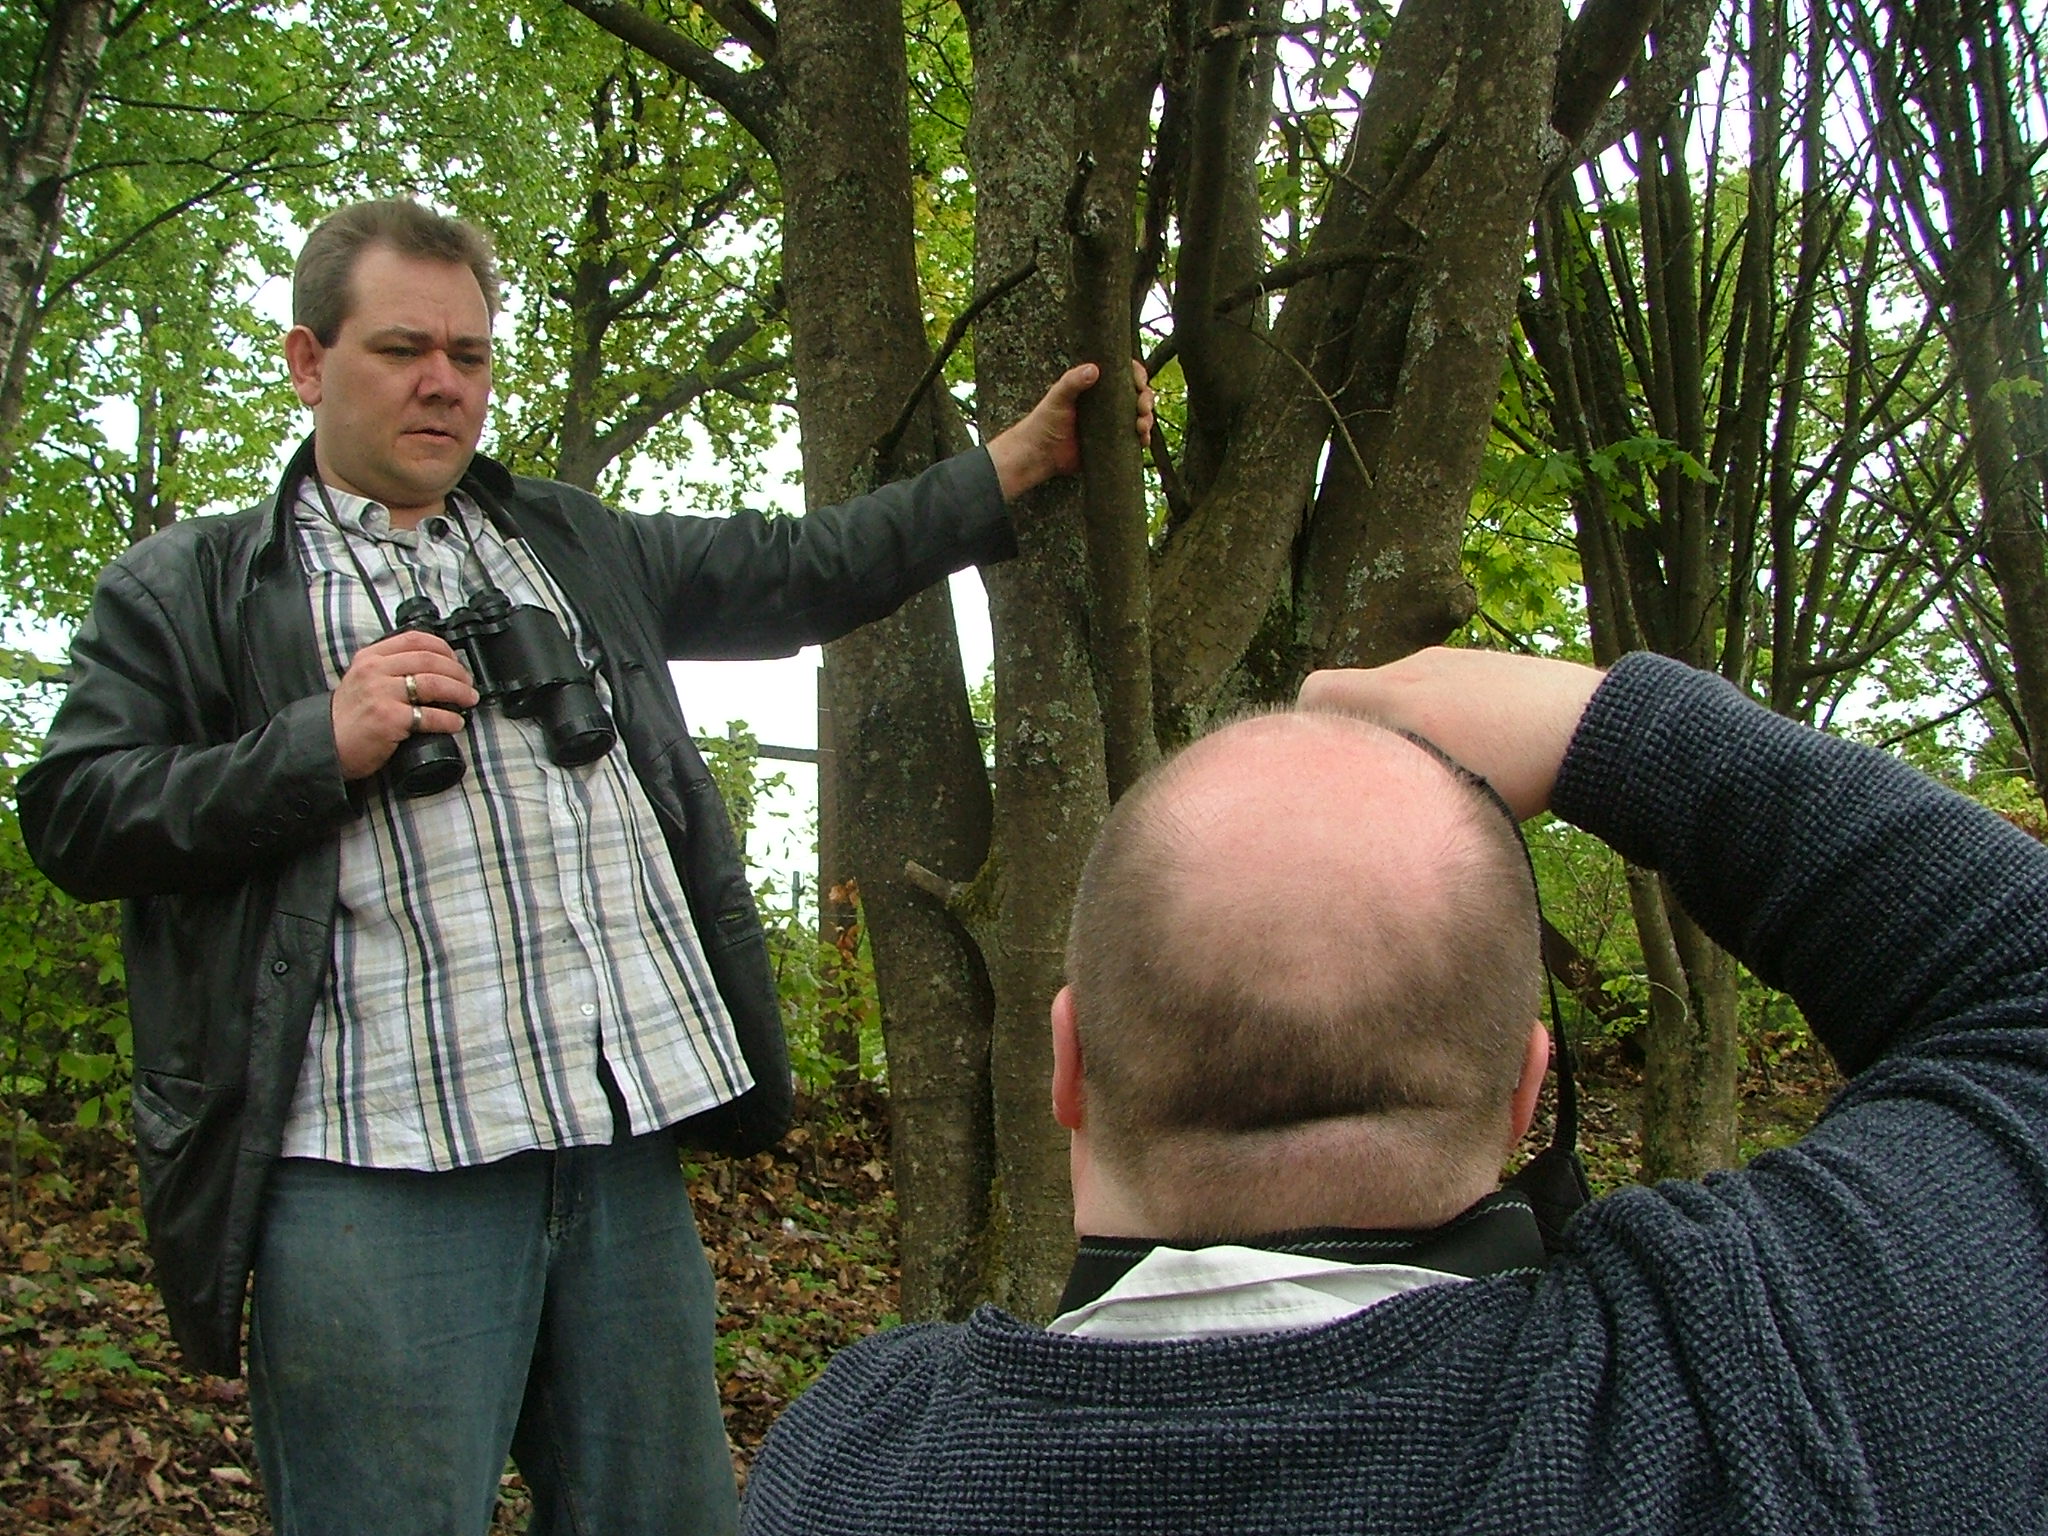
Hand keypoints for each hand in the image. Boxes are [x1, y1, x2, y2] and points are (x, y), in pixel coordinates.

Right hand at [330, 630, 479, 780]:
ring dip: (459, 692)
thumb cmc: (348, 717)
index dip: (444, 648)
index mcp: (370, 657)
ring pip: (434, 684)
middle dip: (458, 673)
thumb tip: (431, 668)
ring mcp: (381, 694)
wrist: (326, 745)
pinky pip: (429, 715)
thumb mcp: (362, 679)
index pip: (415, 639)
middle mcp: (375, 671)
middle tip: (468, 685)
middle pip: (430, 660)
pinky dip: (449, 720)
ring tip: (469, 700)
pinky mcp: (389, 719)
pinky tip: (455, 723)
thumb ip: (388, 667)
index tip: (456, 661)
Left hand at [986, 360, 1155, 499]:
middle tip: (1142, 408)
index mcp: (1097, 386)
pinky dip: (1143, 438)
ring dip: (1148, 419)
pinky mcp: (1113, 442)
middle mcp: (1108, 402)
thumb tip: (1094, 369)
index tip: (1139, 382)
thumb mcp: (1057, 397)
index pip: (1124, 374)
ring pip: (1140, 416)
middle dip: (1146, 399)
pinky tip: (1143, 440)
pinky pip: (1134, 438)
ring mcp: (1112, 423)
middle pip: (1138, 395)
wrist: (1040, 453)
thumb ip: (1072, 382)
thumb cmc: (1044, 421)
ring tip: (1142, 426)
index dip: (1137, 375)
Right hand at [1298, 648, 1603, 819]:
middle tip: (1381, 779)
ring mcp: (1457, 659)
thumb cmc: (1520, 770)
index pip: (1317, 692)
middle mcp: (1418, 665)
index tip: (1329, 767)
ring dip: (1404, 723)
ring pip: (1403, 690)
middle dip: (1360, 732)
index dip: (1309, 728)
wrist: (1598, 727)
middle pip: (1359, 693)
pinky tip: (1479, 750)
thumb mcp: (1442, 794)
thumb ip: (1387, 793)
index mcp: (1397, 693)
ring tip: (1437, 768)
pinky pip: (1443, 686)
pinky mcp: (1488, 664)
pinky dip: (1441, 713)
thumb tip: (1349, 815)